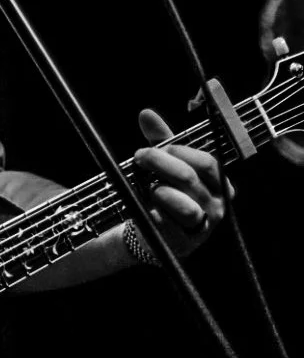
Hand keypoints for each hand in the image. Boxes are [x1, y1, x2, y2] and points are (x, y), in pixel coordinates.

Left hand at [131, 107, 233, 257]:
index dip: (179, 151)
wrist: (155, 230)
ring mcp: (202, 227)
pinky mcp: (184, 244)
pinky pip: (167, 225)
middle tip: (139, 157)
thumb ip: (160, 139)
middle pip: (189, 178)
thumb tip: (146, 114)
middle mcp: (216, 206)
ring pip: (184, 206)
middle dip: (160, 163)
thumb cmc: (167, 190)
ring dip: (160, 192)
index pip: (207, 163)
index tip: (155, 146)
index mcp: (219, 184)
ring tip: (150, 189)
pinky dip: (153, 212)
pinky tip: (147, 207)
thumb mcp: (166, 163)